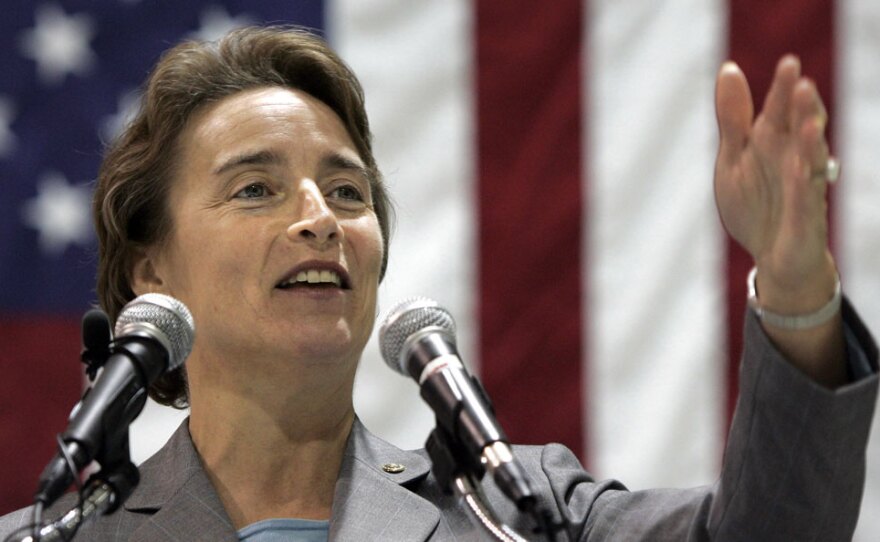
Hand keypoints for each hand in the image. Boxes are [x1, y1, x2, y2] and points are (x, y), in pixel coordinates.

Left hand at [713, 55, 844, 386]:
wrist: (771, 260)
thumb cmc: (755, 204)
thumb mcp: (733, 157)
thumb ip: (732, 118)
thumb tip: (728, 68)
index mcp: (773, 144)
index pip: (780, 111)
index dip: (784, 90)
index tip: (789, 63)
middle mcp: (793, 161)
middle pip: (799, 131)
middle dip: (802, 109)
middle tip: (802, 83)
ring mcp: (803, 189)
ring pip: (809, 162)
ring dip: (809, 142)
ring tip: (808, 121)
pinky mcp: (805, 219)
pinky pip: (805, 200)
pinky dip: (802, 185)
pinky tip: (800, 170)